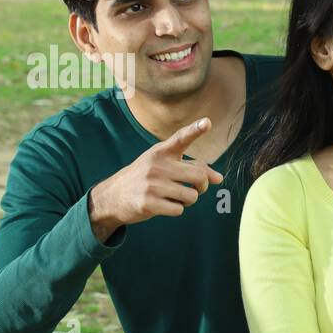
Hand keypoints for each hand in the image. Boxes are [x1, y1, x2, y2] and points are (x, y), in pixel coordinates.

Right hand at [87, 117, 223, 242]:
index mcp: (161, 152)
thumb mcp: (164, 166)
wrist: (112, 196)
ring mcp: (152, 184)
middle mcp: (157, 165)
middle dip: (202, 186)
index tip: (208, 122)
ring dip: (187, 200)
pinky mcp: (148, 203)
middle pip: (199, 176)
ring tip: (172, 196)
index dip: (195, 130)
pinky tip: (162, 205)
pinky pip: (179, 209)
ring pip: (191, 196)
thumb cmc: (146, 178)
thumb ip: (192, 168)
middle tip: (195, 188)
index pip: (180, 138)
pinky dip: (176, 210)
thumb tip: (219, 178)